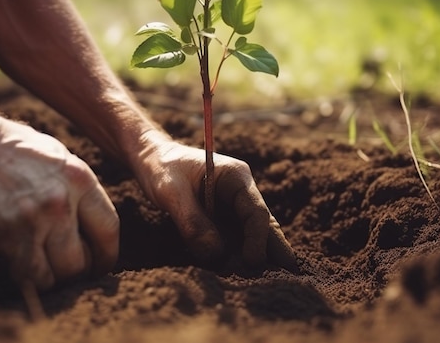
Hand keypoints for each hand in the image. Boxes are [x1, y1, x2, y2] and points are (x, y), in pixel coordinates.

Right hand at [0, 119, 118, 288]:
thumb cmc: (11, 149)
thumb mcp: (58, 158)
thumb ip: (79, 190)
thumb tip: (94, 224)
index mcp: (80, 179)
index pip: (110, 229)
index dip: (106, 255)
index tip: (99, 263)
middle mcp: (61, 202)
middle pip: (84, 261)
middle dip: (79, 271)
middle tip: (68, 268)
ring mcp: (33, 221)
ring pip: (60, 275)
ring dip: (55, 278)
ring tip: (46, 267)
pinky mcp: (4, 238)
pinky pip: (30, 277)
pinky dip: (30, 279)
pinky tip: (24, 266)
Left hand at [134, 135, 296, 270]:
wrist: (151, 158)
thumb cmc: (162, 167)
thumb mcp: (171, 191)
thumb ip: (192, 220)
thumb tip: (215, 254)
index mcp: (235, 177)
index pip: (255, 211)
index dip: (257, 238)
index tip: (253, 261)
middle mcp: (240, 191)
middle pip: (261, 223)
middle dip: (272, 248)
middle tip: (288, 274)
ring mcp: (232, 205)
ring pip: (251, 233)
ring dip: (256, 254)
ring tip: (270, 280)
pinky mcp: (221, 217)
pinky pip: (234, 237)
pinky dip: (238, 253)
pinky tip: (245, 273)